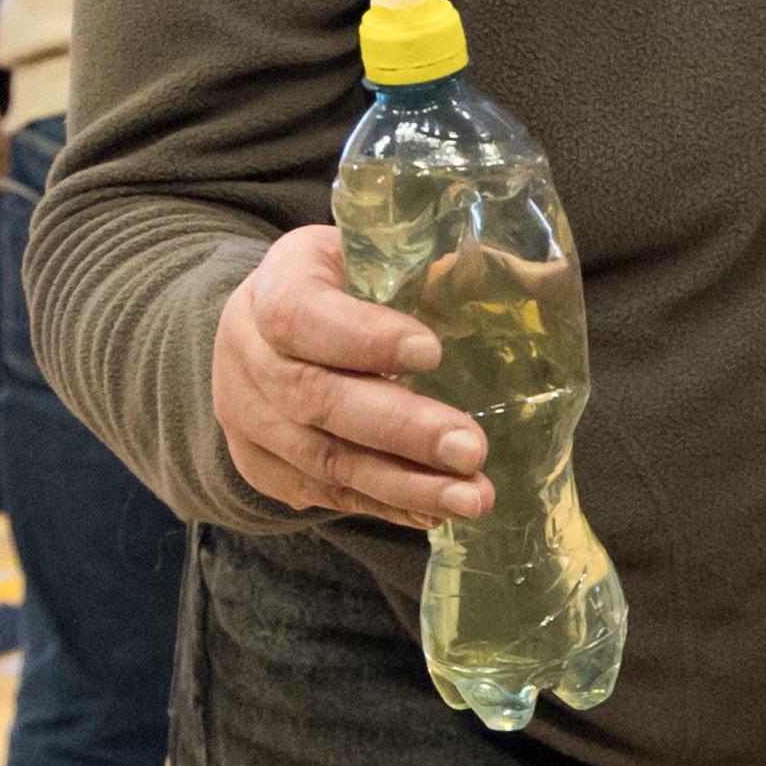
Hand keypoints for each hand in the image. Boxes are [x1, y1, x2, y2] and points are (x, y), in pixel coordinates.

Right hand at [209, 223, 491, 525]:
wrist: (257, 334)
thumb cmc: (336, 286)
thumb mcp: (364, 254)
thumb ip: (419, 266)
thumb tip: (517, 278)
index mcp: (273, 289)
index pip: (303, 315)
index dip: (363, 338)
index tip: (432, 353)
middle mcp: (249, 358)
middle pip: (317, 400)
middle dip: (402, 429)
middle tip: (472, 449)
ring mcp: (249, 421)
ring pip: (325, 461)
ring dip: (404, 484)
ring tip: (472, 497)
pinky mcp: (264, 469)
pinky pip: (328, 494)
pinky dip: (387, 504)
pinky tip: (436, 511)